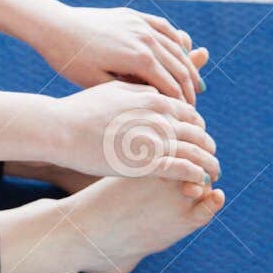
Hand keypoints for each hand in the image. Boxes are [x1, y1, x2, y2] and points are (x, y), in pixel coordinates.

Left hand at [35, 3, 204, 103]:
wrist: (54, 26)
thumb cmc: (70, 59)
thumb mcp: (97, 83)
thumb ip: (128, 92)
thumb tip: (155, 102)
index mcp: (139, 58)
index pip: (171, 85)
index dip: (180, 104)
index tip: (185, 119)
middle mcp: (146, 39)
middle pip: (179, 67)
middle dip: (189, 88)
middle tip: (194, 106)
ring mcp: (141, 24)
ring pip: (175, 47)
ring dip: (187, 66)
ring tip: (194, 83)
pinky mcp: (134, 15)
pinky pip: (164, 27)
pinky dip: (176, 41)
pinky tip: (181, 51)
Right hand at [54, 80, 218, 194]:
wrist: (60, 128)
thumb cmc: (80, 110)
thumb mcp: (112, 90)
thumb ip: (138, 91)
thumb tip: (153, 93)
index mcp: (154, 99)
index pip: (190, 114)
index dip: (198, 128)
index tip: (198, 139)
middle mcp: (160, 117)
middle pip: (199, 133)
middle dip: (208, 147)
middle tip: (210, 158)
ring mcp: (156, 140)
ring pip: (198, 152)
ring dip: (209, 164)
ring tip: (212, 175)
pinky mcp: (148, 162)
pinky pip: (184, 169)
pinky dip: (196, 176)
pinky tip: (199, 182)